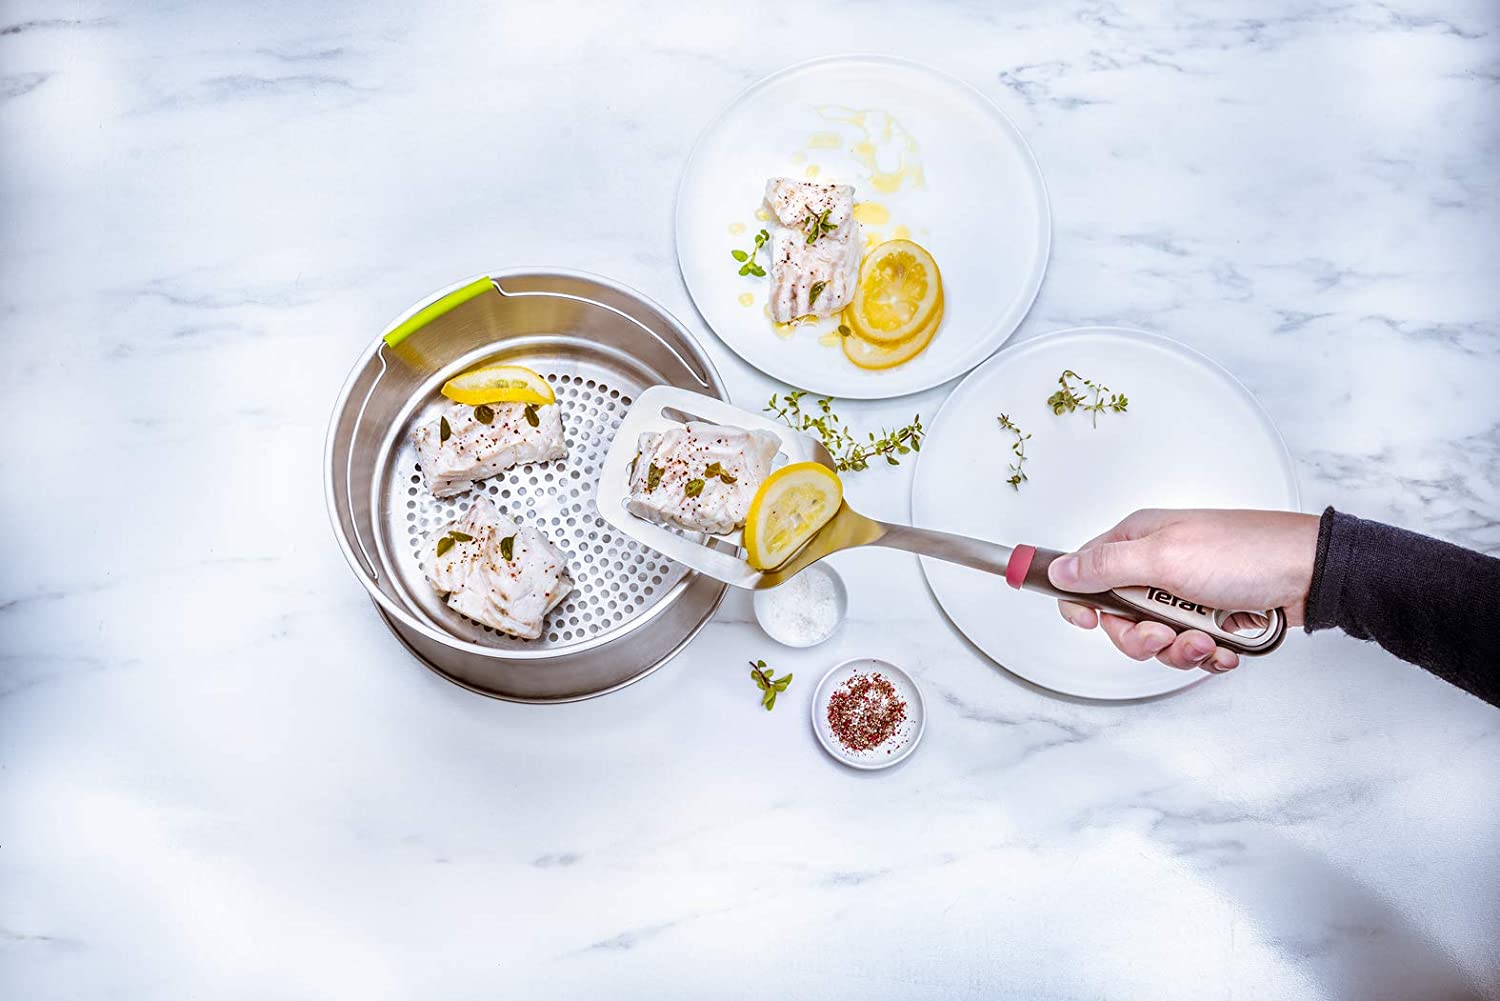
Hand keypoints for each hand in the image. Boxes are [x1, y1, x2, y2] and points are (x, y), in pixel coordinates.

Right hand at [1049, 509, 1318, 672]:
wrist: (1313, 575)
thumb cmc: (1248, 553)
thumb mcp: (1166, 557)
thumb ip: (1105, 566)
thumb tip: (1059, 569)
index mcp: (1138, 540)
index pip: (1083, 571)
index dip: (1079, 601)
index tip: (1088, 620)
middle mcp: (1157, 565)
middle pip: (1118, 618)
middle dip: (1142, 637)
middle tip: (1166, 632)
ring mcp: (1184, 593)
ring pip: (1155, 640)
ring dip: (1179, 649)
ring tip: (1207, 640)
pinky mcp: (1210, 616)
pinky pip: (1190, 648)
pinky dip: (1207, 655)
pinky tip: (1225, 646)